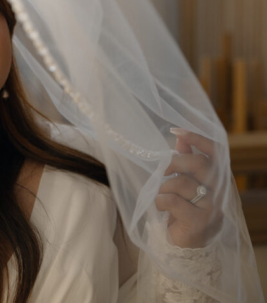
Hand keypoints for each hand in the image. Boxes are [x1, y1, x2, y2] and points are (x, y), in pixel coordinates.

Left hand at [155, 128, 222, 247]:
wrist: (186, 248)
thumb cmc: (184, 211)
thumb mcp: (186, 185)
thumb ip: (185, 162)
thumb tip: (180, 137)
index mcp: (217, 179)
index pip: (215, 152)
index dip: (197, 139)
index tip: (177, 131)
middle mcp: (219, 191)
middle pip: (197, 164)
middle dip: (173, 162)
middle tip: (161, 170)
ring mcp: (211, 207)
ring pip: (180, 182)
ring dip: (163, 187)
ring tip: (161, 195)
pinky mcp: (198, 221)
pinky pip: (171, 200)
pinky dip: (159, 201)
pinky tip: (160, 207)